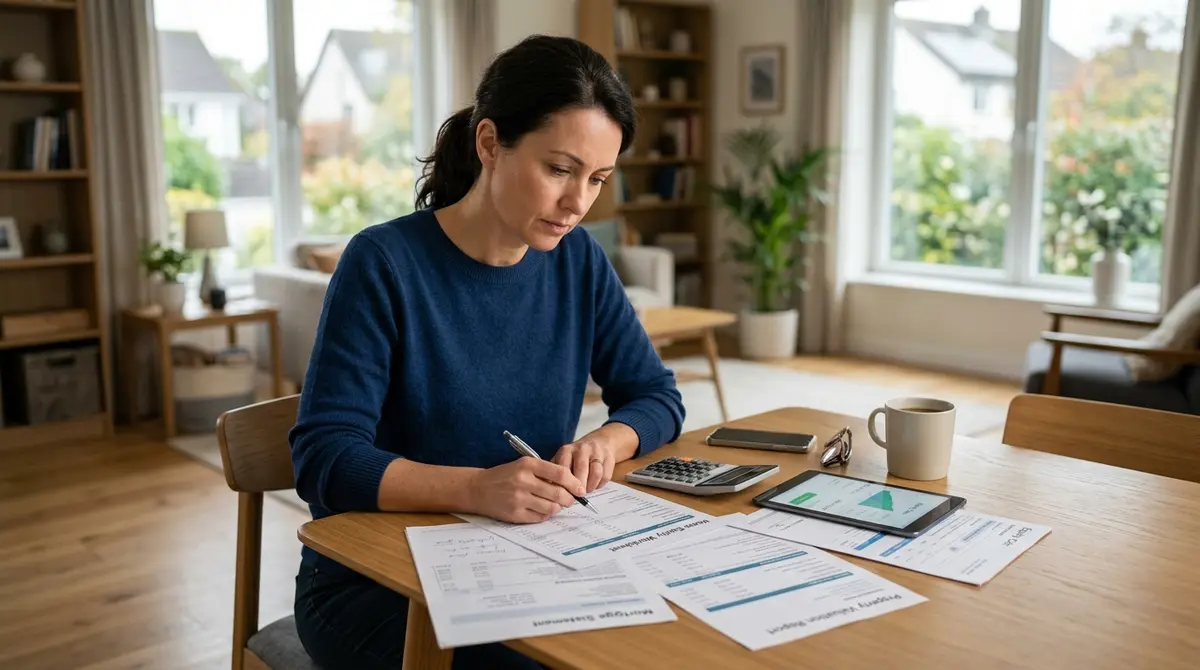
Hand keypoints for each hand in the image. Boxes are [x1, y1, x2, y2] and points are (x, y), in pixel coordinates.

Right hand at [468, 457, 585, 523]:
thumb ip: (545, 472)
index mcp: (528, 465)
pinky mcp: (515, 513)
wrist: (478, 488)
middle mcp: (523, 481)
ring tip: (555, 504)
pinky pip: (540, 517)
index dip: (574, 483)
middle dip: (569, 499)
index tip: (581, 489)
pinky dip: (545, 515)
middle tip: (571, 500)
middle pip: (558, 493)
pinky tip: (541, 509)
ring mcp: (518, 498)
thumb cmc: (505, 476)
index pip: (560, 473)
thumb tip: (571, 485)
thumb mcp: (523, 465)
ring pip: (551, 507)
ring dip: (558, 508)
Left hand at [553, 437, 617, 493]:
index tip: (563, 496)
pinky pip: (605, 475)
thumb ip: (555, 475)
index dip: (563, 486)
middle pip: (581, 471)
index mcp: (566, 451)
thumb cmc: (576, 457)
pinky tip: (595, 485)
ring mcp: (597, 452)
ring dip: (591, 487)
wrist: (599, 442)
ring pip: (595, 473)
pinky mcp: (609, 457)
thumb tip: (550, 493)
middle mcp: (581, 449)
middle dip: (579, 488)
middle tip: (576, 496)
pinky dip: (600, 484)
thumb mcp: (563, 461)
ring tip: (586, 490)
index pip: (563, 470)